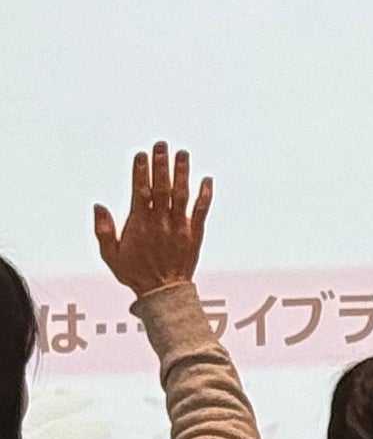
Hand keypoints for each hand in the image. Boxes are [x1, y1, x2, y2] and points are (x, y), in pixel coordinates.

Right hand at [90, 143, 211, 294]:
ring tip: (183, 154)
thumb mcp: (110, 254)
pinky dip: (205, 195)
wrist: (163, 293)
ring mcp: (180, 226)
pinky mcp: (195, 234)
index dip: (141, 172)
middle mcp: (161, 222)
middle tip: (162, 145)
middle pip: (161, 188)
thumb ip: (103, 229)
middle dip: (161, 165)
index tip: (141, 155)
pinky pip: (202, 211)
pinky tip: (207, 179)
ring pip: (182, 195)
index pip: (140, 191)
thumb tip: (98, 206)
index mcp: (139, 224)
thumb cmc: (135, 273)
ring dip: (182, 173)